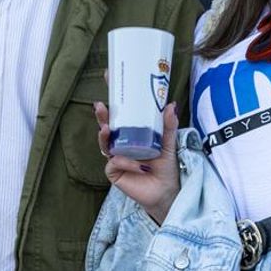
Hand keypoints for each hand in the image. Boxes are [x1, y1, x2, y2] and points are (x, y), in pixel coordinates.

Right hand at [95, 101, 181, 223]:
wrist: (167, 191)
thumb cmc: (166, 167)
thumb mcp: (168, 144)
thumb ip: (168, 126)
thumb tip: (170, 105)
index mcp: (132, 133)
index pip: (120, 114)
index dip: (113, 100)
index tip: (107, 79)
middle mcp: (121, 143)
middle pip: (107, 126)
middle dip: (101, 116)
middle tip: (100, 105)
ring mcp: (115, 157)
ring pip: (105, 143)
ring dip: (103, 135)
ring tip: (105, 129)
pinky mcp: (114, 172)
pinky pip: (115, 162)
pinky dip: (126, 162)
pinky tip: (140, 166)